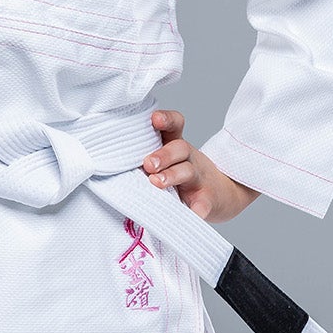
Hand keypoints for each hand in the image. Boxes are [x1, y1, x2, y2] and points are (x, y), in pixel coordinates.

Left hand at [142, 110, 259, 224]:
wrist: (223, 195)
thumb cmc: (184, 179)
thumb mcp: (170, 162)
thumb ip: (147, 159)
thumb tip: (109, 164)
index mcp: (176, 148)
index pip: (175, 126)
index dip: (166, 120)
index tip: (154, 119)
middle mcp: (189, 159)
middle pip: (179, 148)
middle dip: (162, 154)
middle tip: (148, 163)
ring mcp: (199, 179)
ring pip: (187, 171)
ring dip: (172, 176)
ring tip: (157, 183)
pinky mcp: (207, 201)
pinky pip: (202, 204)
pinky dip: (196, 210)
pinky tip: (190, 214)